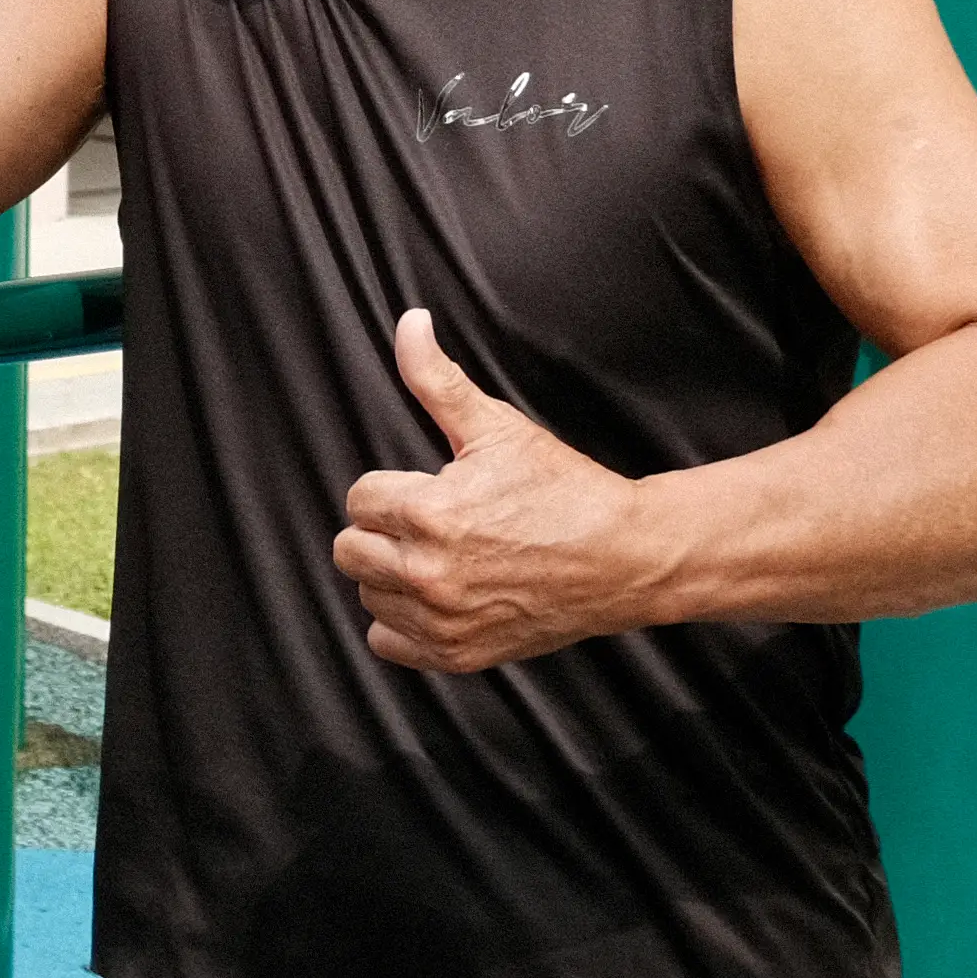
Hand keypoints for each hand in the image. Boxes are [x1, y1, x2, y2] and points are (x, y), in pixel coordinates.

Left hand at [335, 310, 643, 672]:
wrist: (627, 557)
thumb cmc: (565, 490)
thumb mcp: (497, 427)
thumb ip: (436, 379)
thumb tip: (409, 323)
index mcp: (429, 513)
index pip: (359, 498)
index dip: (393, 489)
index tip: (432, 491)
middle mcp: (428, 573)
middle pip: (349, 549)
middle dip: (383, 531)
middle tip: (432, 525)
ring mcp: (442, 620)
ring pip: (368, 594)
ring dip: (392, 576)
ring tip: (443, 558)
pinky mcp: (458, 654)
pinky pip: (387, 642)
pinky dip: (404, 624)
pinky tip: (438, 597)